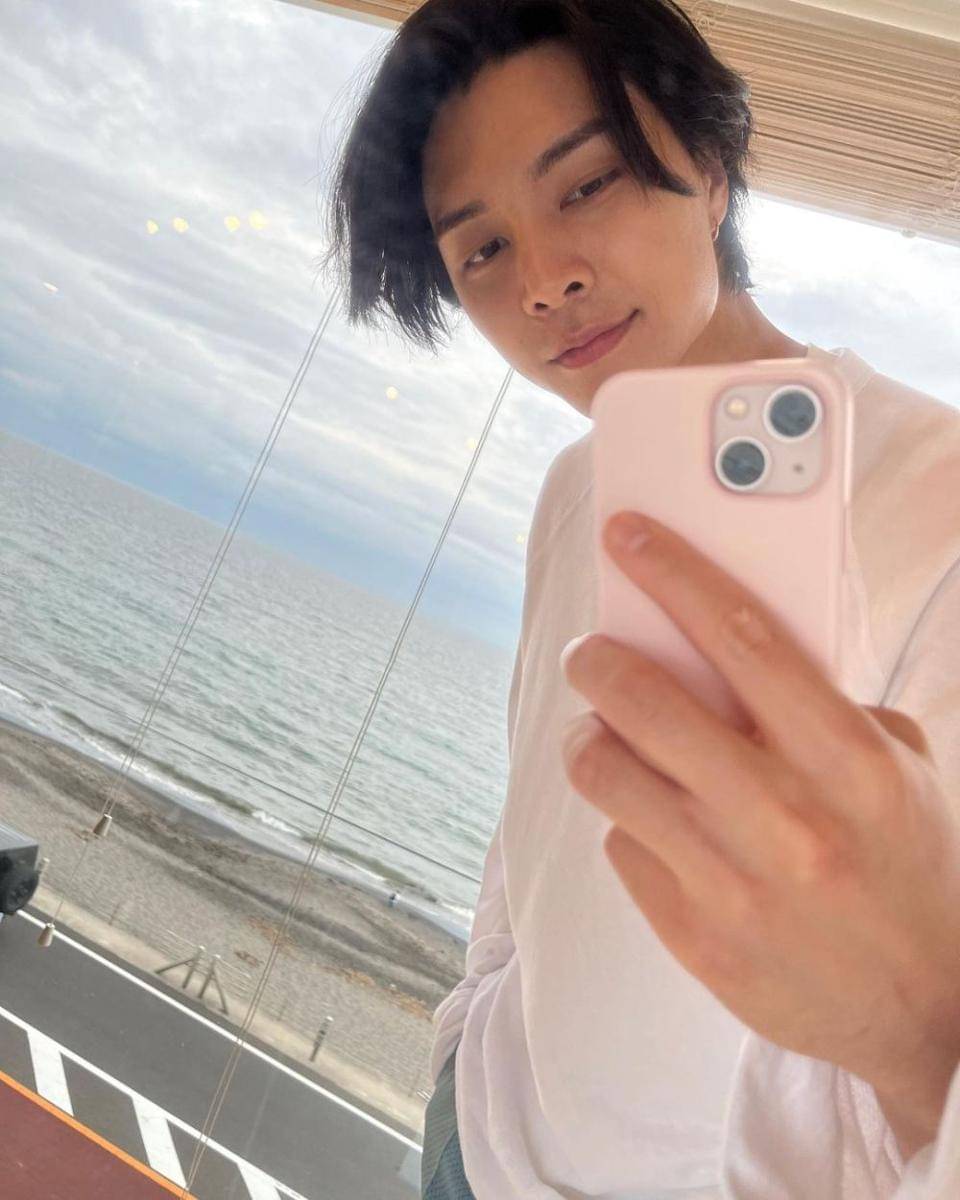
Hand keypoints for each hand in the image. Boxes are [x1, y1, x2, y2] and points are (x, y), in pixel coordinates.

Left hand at [561, 510, 959, 1131]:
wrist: (926, 1010)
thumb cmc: (905, 865)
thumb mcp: (896, 770)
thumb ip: (819, 705)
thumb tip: (710, 644)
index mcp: (848, 759)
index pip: (741, 636)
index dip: (673, 572)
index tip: (627, 537)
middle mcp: (785, 817)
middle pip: (644, 702)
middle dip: (598, 659)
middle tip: (591, 652)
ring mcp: (732, 882)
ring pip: (606, 773)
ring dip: (589, 738)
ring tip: (603, 733)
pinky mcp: (694, 936)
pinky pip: (619, 845)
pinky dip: (625, 817)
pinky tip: (654, 818)